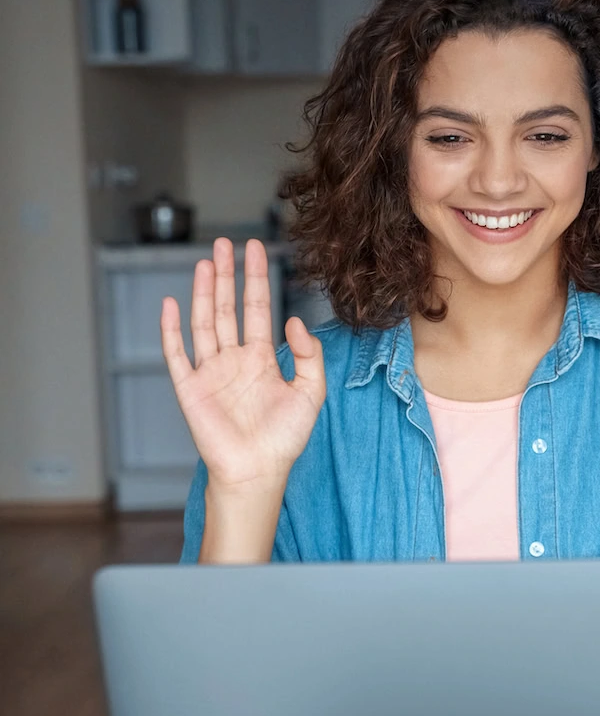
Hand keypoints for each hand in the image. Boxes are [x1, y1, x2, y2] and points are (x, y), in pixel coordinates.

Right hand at [160, 237, 325, 493]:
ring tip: (206, 263)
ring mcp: (211, 372)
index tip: (256, 249)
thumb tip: (294, 320)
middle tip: (225, 243)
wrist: (257, 471)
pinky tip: (172, 304)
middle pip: (228, 308)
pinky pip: (177, 354)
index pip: (257, 308)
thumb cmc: (284, 439)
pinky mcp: (191, 388)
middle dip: (227, 275)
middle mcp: (234, 360)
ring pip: (204, 322)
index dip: (256, 279)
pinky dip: (171, 329)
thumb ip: (308, 355)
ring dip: (204, 293)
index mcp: (261, 358)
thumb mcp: (311, 393)